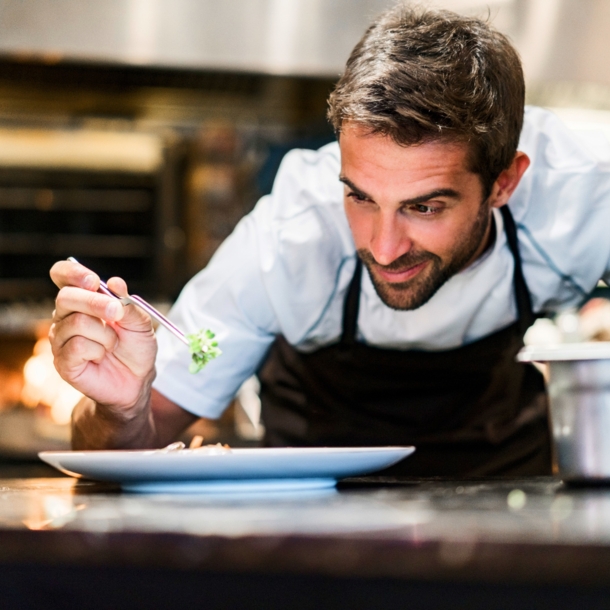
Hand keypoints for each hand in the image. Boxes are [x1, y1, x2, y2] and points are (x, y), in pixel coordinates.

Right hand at [49, 260, 157, 414]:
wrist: (137, 380)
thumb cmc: (135, 348)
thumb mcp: (140, 323)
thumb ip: (128, 304)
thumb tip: (115, 283)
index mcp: (83, 300)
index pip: (62, 276)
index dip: (72, 273)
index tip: (92, 280)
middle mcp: (66, 316)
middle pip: (66, 297)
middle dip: (95, 303)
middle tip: (116, 312)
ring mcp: (61, 339)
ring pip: (75, 323)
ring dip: (104, 334)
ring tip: (113, 344)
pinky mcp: (62, 361)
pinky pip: (75, 346)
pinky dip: (97, 350)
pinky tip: (101, 357)